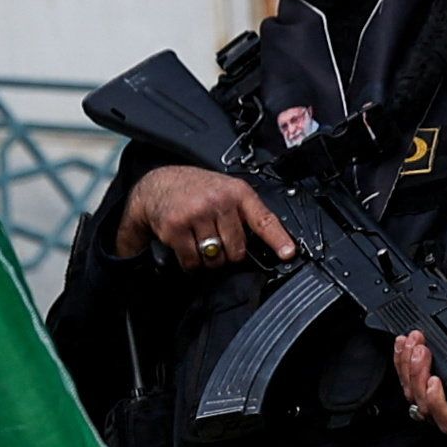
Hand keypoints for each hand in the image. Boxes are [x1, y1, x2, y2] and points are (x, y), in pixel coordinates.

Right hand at [118, 163, 292, 275]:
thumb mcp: (226, 190)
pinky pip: (192, 261)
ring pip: (214, 258)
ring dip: (208, 258)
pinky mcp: (176, 228)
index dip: (278, 239)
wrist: (158, 185)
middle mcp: (218, 201)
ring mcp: (196, 214)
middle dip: (228, 252)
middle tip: (217, 239)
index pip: (263, 219)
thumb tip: (267, 244)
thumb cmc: (195, 190)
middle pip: (237, 250)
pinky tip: (186, 245)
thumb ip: (244, 213)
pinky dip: (190, 261)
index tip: (288, 253)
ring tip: (200, 239)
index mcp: (237, 192)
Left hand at [396, 326, 446, 433]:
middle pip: (425, 407)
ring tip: (414, 341)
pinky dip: (401, 361)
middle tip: (422, 350)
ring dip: (407, 366)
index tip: (435, 379)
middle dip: (418, 376)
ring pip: (412, 394)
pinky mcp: (423, 389)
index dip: (438, 404)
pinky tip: (404, 344)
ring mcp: (435, 403)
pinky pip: (405, 381)